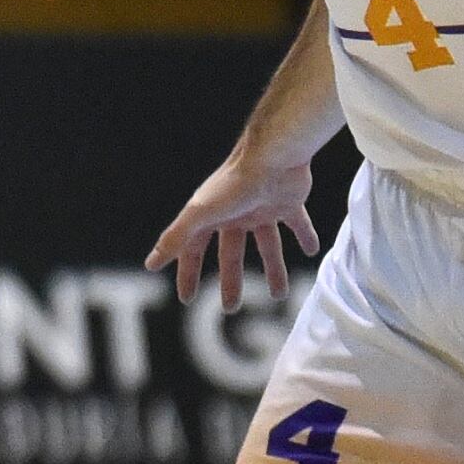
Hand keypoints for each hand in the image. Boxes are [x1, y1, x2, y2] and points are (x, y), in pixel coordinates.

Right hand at [149, 153, 322, 308]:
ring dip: (274, 269)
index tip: (187, 298)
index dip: (189, 273)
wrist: (274, 155)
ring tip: (280, 294)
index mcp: (212, 216)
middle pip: (231, 253)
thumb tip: (151, 264)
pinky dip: (306, 236)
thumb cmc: (235, 184)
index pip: (194, 250)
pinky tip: (312, 250)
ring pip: (267, 245)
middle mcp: (235, 213)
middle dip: (231, 280)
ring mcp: (262, 208)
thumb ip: (176, 238)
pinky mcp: (288, 202)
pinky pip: (298, 223)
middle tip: (231, 307)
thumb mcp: (200, 214)